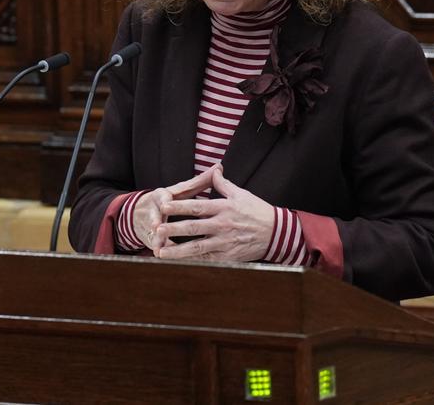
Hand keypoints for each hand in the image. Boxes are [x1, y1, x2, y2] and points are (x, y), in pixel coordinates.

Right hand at [131, 165, 217, 251]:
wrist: (141, 212)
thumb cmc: (169, 200)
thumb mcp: (182, 190)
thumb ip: (200, 181)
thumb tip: (219, 167)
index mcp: (162, 195)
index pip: (162, 197)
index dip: (164, 202)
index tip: (165, 206)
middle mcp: (153, 209)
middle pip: (154, 215)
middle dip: (154, 221)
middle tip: (156, 227)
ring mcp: (149, 224)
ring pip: (152, 232)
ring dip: (155, 239)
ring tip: (158, 247)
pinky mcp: (149, 236)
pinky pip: (155, 243)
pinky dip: (159, 249)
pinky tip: (161, 256)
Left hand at [154, 165, 275, 261]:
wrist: (277, 233)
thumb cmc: (258, 211)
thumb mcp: (241, 194)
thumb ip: (223, 184)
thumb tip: (214, 170)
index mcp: (223, 208)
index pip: (197, 207)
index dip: (179, 206)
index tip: (163, 205)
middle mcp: (222, 226)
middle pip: (193, 228)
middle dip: (173, 229)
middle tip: (156, 229)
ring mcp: (224, 243)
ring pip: (197, 248)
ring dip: (178, 251)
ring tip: (161, 252)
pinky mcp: (228, 257)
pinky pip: (207, 260)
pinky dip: (192, 262)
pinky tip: (178, 264)